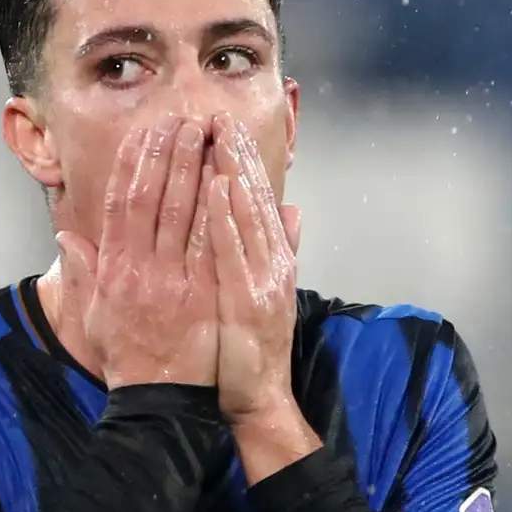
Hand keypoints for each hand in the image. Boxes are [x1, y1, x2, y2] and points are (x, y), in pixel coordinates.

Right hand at [55, 113, 217, 388]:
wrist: (158, 403)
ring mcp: (171, 282)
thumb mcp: (94, 315)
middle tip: (183, 121)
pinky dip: (216, 209)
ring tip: (206, 136)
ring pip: (181, 213)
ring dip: (193, 169)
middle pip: (152, 198)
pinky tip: (226, 180)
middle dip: (167, 154)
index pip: (120, 204)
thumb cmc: (127, 358)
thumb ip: (82, 273)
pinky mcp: (201, 296)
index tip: (146, 134)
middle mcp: (138, 270)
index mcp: (113, 270)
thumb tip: (65, 237)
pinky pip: (209, 244)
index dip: (133, 164)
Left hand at [206, 113, 303, 424]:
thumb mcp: (269, 292)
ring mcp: (263, 279)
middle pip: (254, 198)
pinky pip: (233, 250)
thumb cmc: (251, 347)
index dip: (244, 160)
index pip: (257, 199)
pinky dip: (226, 216)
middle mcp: (272, 262)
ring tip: (219, 134)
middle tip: (220, 114)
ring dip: (234, 171)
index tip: (226, 126)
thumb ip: (283, 248)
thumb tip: (295, 209)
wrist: (258, 397)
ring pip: (247, 214)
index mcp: (273, 258)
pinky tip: (216, 186)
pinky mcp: (247, 298)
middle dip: (238, 154)